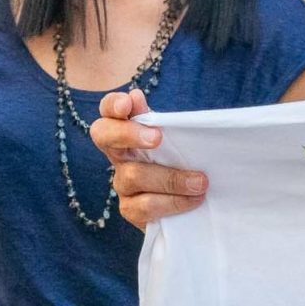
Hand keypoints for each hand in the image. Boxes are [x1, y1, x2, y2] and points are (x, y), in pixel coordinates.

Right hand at [90, 89, 206, 229]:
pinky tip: (194, 200)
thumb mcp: (176, 138)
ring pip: (133, 175)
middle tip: (157, 137)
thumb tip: (136, 96)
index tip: (129, 103)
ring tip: (200, 182)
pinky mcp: (130, 209)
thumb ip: (159, 120)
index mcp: (127, 129)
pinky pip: (144, 206)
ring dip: (171, 178)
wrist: (189, 202)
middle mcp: (117, 154)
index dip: (113, 104)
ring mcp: (121, 182)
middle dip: (128, 133)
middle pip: (104, 136)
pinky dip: (173, 202)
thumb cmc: (181, 159)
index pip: (108, 110)